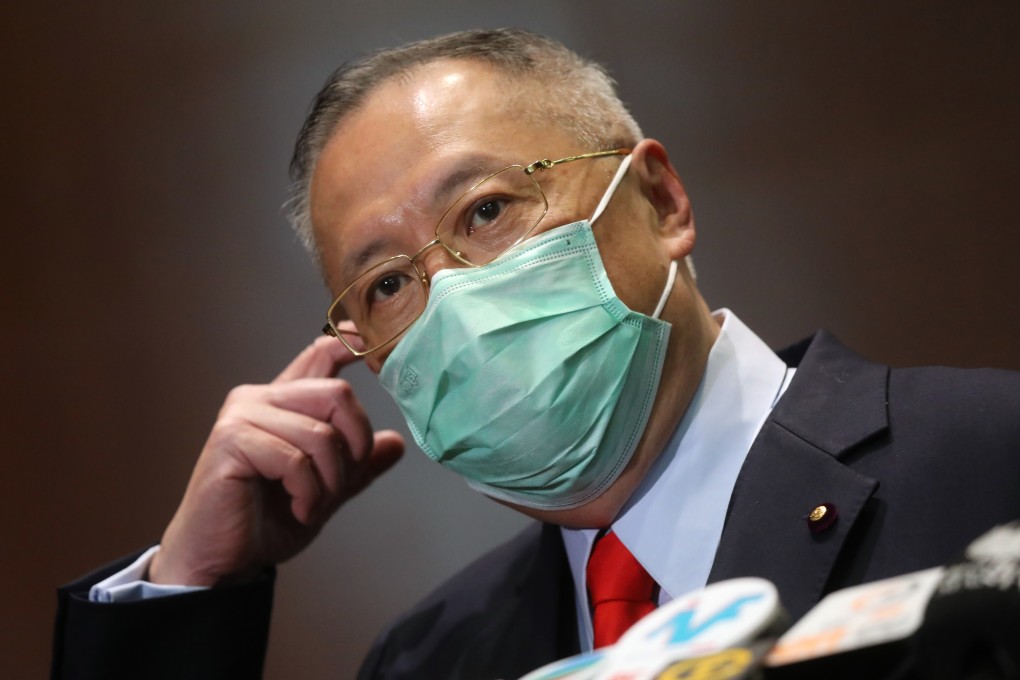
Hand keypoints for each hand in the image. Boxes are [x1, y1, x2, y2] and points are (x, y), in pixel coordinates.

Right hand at [150, 330, 403, 585]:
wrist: (221, 561)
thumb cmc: (263, 522)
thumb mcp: (325, 491)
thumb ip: (357, 465)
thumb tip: (396, 443)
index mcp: (282, 403)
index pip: (320, 354)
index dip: (350, 344)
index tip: (370, 345)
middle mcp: (260, 399)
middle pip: (336, 394)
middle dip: (355, 445)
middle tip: (342, 484)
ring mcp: (242, 416)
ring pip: (321, 433)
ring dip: (330, 480)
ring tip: (313, 505)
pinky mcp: (231, 440)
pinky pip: (295, 459)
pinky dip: (309, 493)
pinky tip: (299, 509)